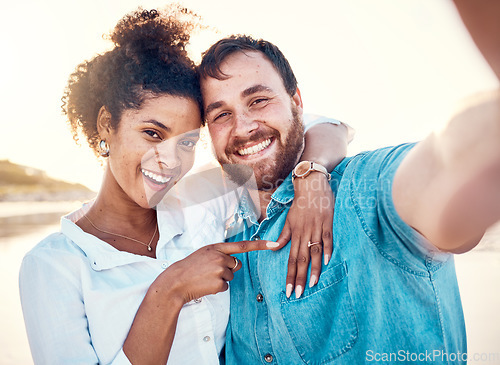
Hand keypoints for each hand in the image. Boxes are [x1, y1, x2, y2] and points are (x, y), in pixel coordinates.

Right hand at [163, 240, 276, 303]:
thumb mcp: (204, 254)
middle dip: (226, 269)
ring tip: (204, 278)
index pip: (242, 246)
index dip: (260, 245)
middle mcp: (220, 257)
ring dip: (220, 279)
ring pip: (230, 277)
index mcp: (216, 248)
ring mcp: (219, 270)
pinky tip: (205, 285)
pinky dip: (217, 288)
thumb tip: (235, 264)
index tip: (275, 244)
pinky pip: (225, 287)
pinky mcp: (219, 284)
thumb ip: (220, 254)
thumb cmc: (189, 268)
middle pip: (235, 265)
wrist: (176, 282)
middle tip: (208, 271)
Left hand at [276, 172, 333, 297]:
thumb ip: (284, 235)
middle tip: (297, 294)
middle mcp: (304, 233)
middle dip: (299, 278)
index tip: (288, 290)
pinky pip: (327, 237)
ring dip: (313, 268)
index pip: (291, 259)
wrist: (311, 184)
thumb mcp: (289, 219)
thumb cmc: (300, 203)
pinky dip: (327, 249)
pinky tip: (327, 261)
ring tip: (312, 284)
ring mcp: (316, 228)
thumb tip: (275, 248)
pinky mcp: (327, 222)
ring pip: (314, 251)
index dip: (289, 275)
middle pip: (301, 259)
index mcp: (294, 234)